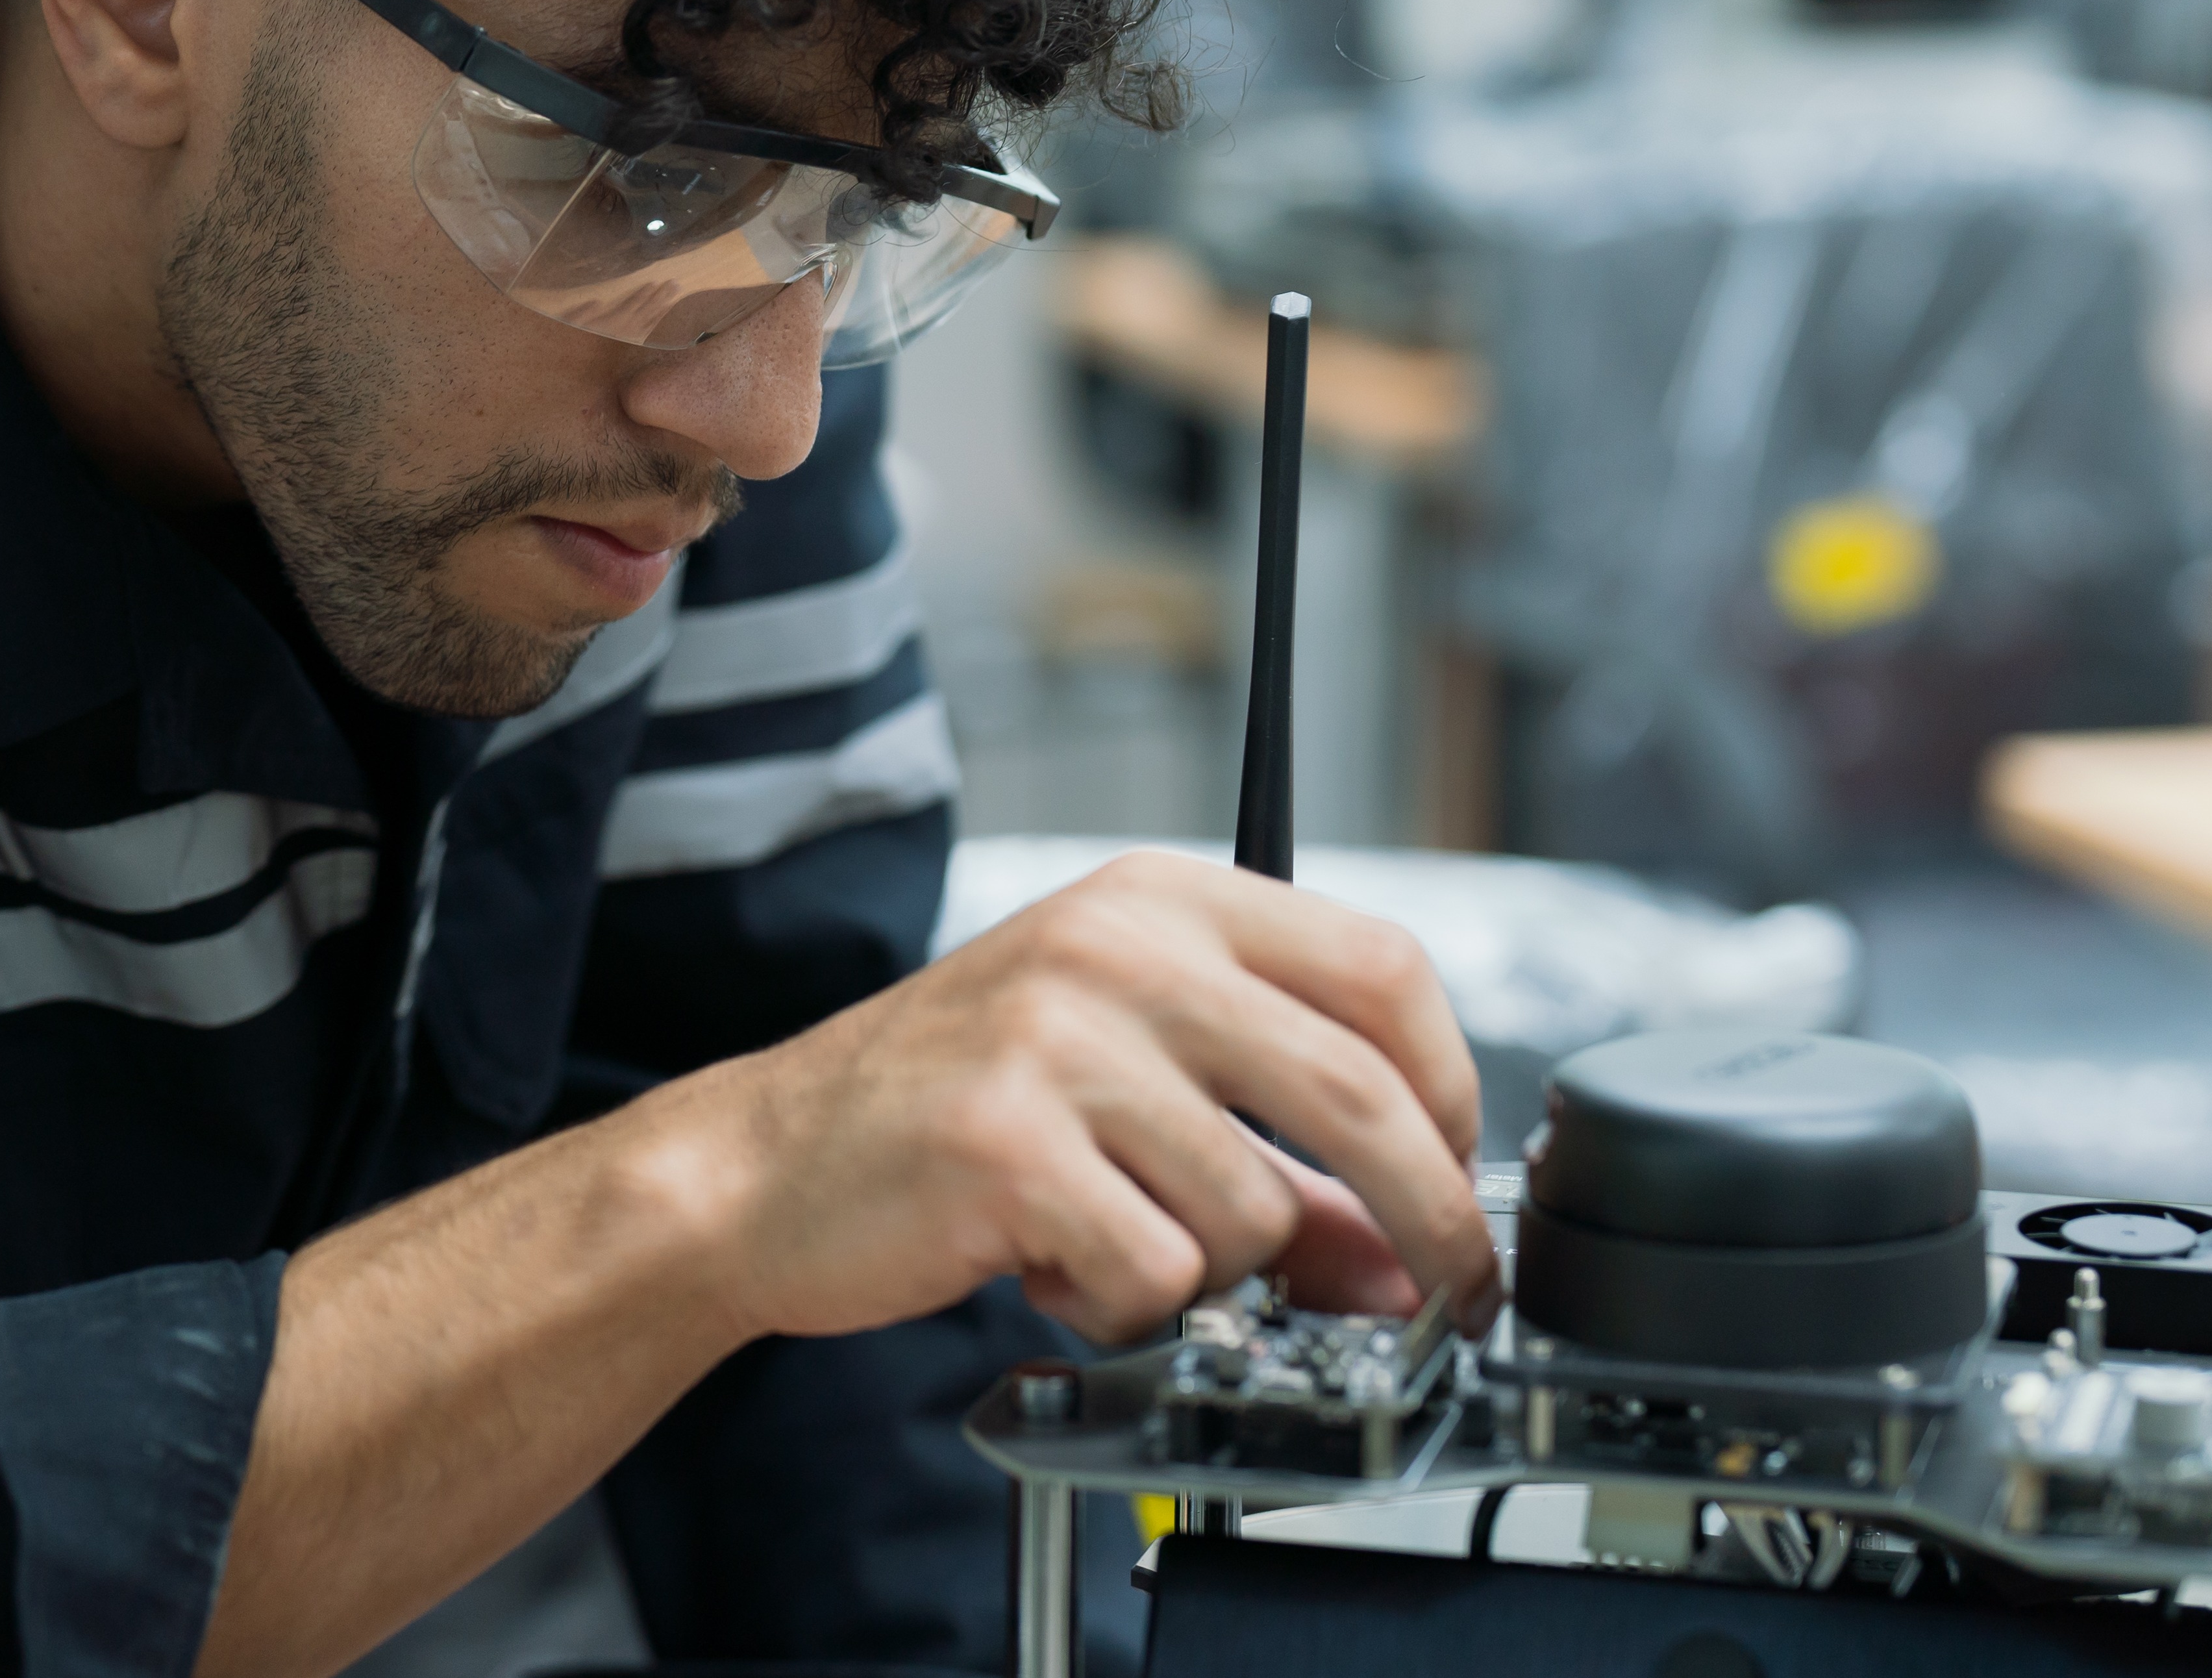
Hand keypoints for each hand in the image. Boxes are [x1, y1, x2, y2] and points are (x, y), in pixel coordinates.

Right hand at [629, 848, 1495, 1345]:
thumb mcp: (1128, 1092)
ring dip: (1214, 1277)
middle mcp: (1116, 947)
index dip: (1450, 1088)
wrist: (759, 1167)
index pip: (1382, 970)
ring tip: (1119, 1248)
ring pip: (1256, 1212)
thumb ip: (1282, 1160)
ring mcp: (1057, 1038)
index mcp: (1159, 901)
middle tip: (1440, 1301)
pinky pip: (1156, 1276)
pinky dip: (1126, 1310)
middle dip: (1427, 1220)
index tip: (1452, 1176)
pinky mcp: (1007, 1142)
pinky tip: (1055, 1271)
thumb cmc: (944, 1117)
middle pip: (1357, 1094)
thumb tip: (1412, 1260)